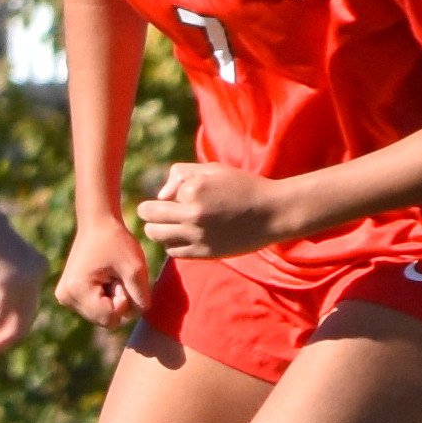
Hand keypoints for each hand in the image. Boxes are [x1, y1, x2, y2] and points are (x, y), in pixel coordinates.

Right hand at [55, 210, 153, 331]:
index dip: (125, 302)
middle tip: (116, 276)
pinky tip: (104, 278)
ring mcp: (64, 297)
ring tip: (110, 275)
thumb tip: (137, 316)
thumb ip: (141, 296)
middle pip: (105, 321)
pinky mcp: (68, 295)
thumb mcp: (135, 268)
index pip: (111, 319)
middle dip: (118, 303)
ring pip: (101, 317)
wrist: (97, 223)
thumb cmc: (116, 241)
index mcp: (76, 291)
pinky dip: (105, 298)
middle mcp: (65, 298)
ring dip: (112, 300)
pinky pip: (95, 310)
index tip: (120, 278)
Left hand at [132, 159, 286, 261]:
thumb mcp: (213, 170)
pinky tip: (186, 237)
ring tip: (172, 225)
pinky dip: (173, 245)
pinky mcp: (205, 253)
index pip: (160, 196)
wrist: (274, 213)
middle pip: (147, 215)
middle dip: (150, 212)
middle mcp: (192, 213)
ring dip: (158, 229)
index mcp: (193, 189)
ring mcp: (197, 235)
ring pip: (155, 235)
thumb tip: (160, 196)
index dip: (168, 196)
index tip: (182, 196)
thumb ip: (181, 175)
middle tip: (161, 212)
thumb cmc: (243, 187)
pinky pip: (172, 252)